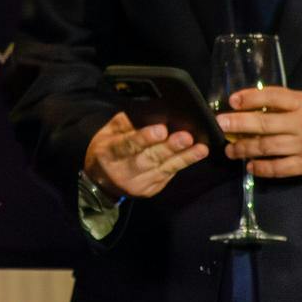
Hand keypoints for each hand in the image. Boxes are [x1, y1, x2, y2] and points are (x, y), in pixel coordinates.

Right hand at [83, 110, 210, 199]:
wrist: (101, 182)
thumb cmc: (107, 150)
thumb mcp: (107, 133)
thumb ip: (126, 123)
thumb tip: (151, 111)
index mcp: (108, 153)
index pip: (127, 145)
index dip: (144, 138)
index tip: (161, 129)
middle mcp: (122, 171)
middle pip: (148, 159)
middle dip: (169, 148)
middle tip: (186, 137)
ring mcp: (138, 184)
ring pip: (163, 169)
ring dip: (184, 158)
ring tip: (200, 148)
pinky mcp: (150, 191)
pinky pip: (168, 175)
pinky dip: (182, 164)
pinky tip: (195, 155)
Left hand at [217, 86, 301, 177]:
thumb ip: (281, 101)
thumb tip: (247, 102)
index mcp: (301, 104)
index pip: (274, 96)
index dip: (251, 97)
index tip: (232, 101)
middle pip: (265, 124)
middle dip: (239, 124)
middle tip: (221, 125)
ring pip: (268, 147)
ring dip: (245, 149)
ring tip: (230, 150)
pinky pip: (279, 168)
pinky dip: (262, 168)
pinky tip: (250, 166)